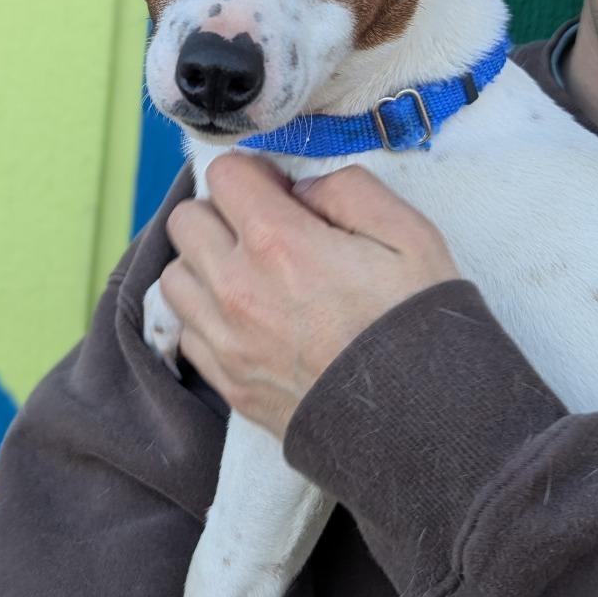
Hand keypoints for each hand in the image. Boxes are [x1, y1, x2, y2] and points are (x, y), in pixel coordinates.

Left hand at [159, 153, 459, 438]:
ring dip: (204, 265)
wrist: (423, 423)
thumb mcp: (408, 232)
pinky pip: (186, 331)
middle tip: (264, 229)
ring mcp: (227, 341)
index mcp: (279, 242)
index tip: (280, 192)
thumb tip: (299, 189)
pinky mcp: (228, 383)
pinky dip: (206, 317)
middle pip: (186, 221)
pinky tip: (248, 318)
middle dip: (221, 212)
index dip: (254, 173)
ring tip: (250, 274)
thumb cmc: (417, 322)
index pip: (223, 174)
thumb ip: (347, 189)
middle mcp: (238, 288)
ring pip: (174, 277)